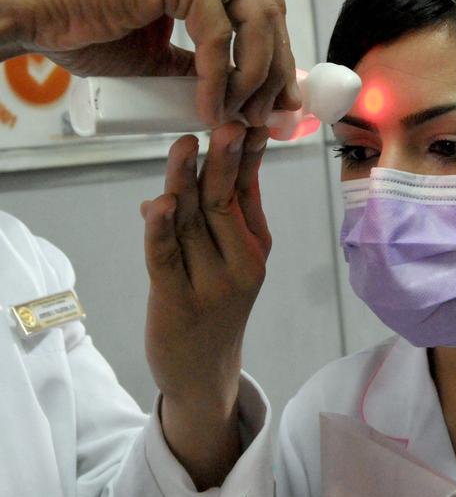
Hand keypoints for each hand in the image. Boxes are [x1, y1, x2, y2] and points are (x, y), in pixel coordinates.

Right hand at [0, 0, 299, 126]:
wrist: (24, 8)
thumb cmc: (78, 22)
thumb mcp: (160, 46)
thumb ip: (203, 56)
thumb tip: (247, 90)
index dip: (278, 52)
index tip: (281, 97)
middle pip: (267, 6)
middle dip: (277, 68)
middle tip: (271, 114)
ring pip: (254, 19)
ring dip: (254, 77)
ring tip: (238, 116)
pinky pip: (218, 33)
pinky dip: (221, 77)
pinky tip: (209, 107)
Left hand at [141, 123, 270, 488]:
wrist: (203, 375)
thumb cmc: (212, 312)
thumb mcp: (226, 263)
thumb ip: (211, 224)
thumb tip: (176, 186)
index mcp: (256, 249)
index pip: (249, 193)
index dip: (247, 156)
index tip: (250, 121)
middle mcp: (241, 264)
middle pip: (225, 203)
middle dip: (223, 160)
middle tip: (226, 124)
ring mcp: (213, 285)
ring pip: (194, 223)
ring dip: (186, 181)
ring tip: (185, 145)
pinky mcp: (179, 302)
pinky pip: (166, 258)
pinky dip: (160, 229)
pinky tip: (159, 203)